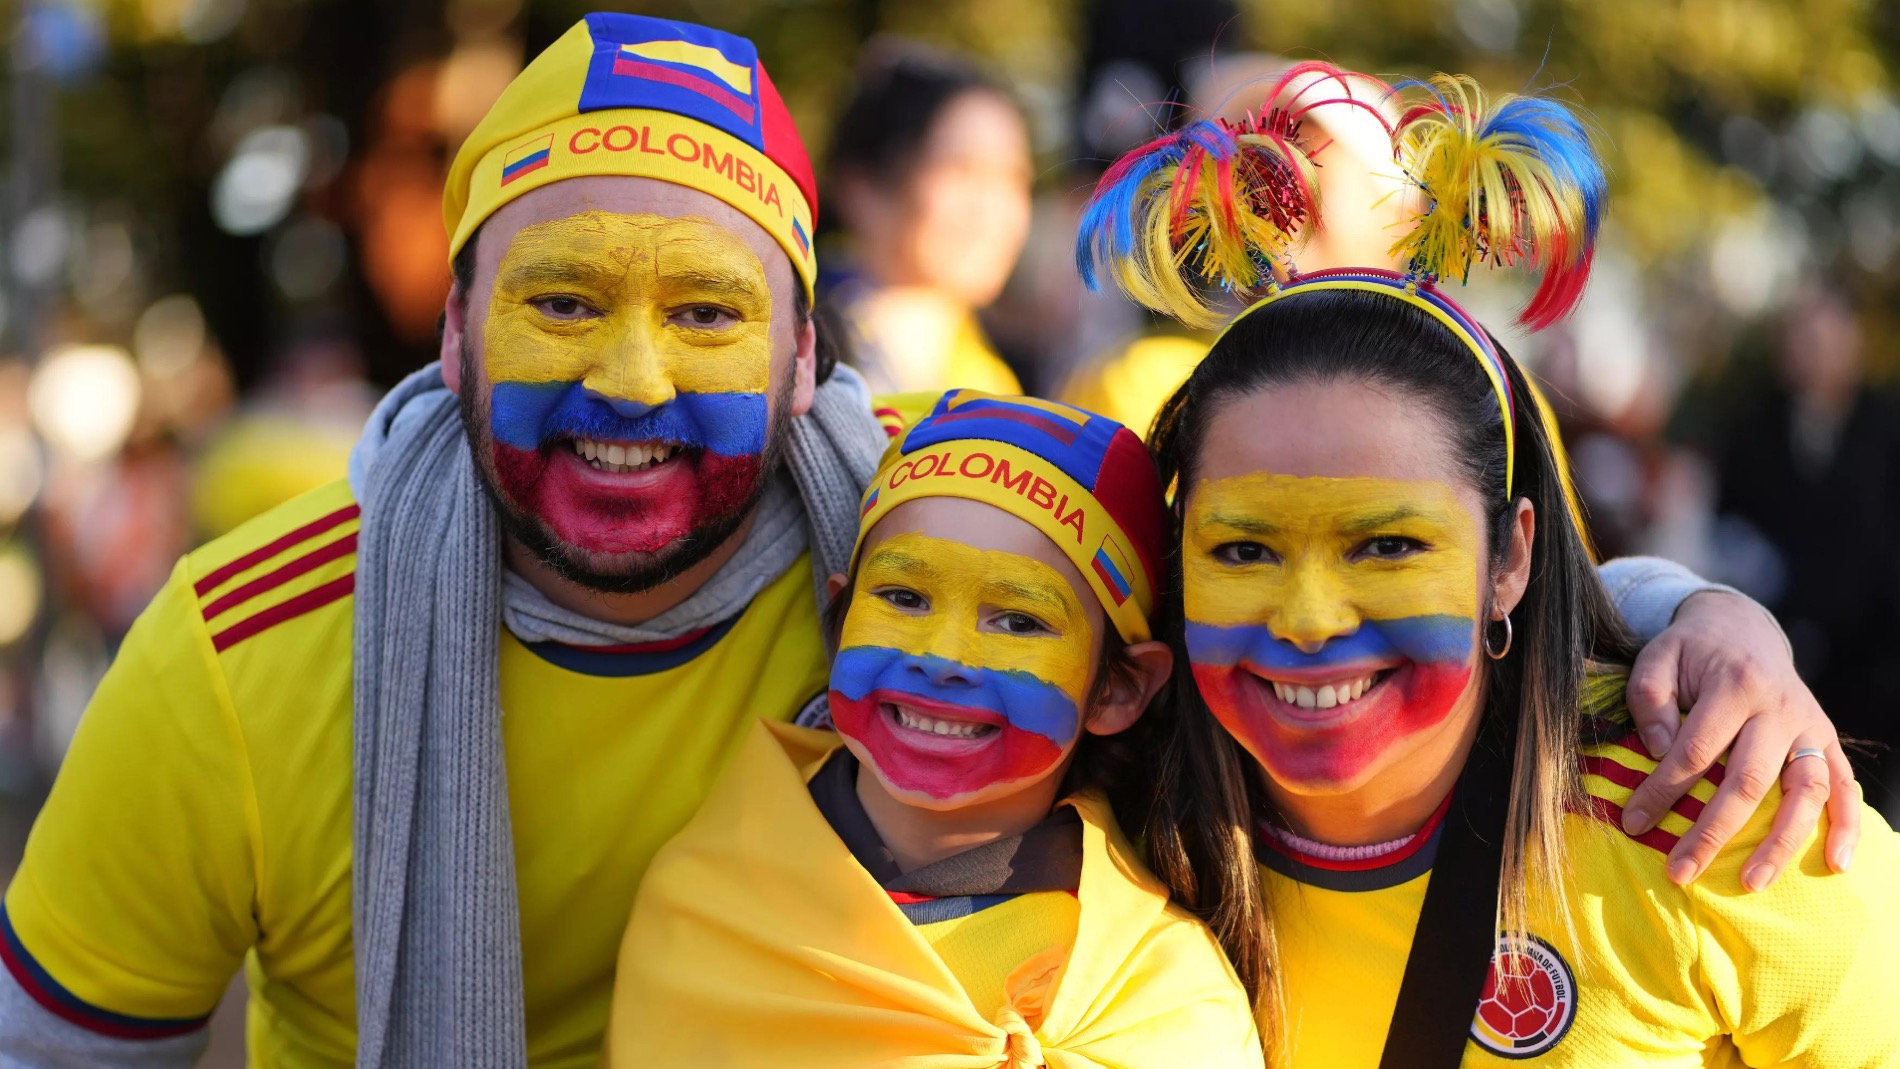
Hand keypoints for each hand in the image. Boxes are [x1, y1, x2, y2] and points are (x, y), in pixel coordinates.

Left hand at [1621, 590, 1858, 890]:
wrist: (1744, 628)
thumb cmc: (1692, 651)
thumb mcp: (1658, 656)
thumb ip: (1649, 698)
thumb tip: (1660, 751)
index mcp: (1735, 685)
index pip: (1695, 751)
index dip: (1663, 792)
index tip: (1633, 823)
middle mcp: (1780, 709)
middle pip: (1749, 780)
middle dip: (1713, 832)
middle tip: (1681, 872)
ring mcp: (1810, 727)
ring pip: (1806, 791)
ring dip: (1781, 842)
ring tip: (1752, 883)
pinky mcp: (1827, 740)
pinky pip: (1845, 786)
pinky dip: (1846, 826)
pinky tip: (1835, 863)